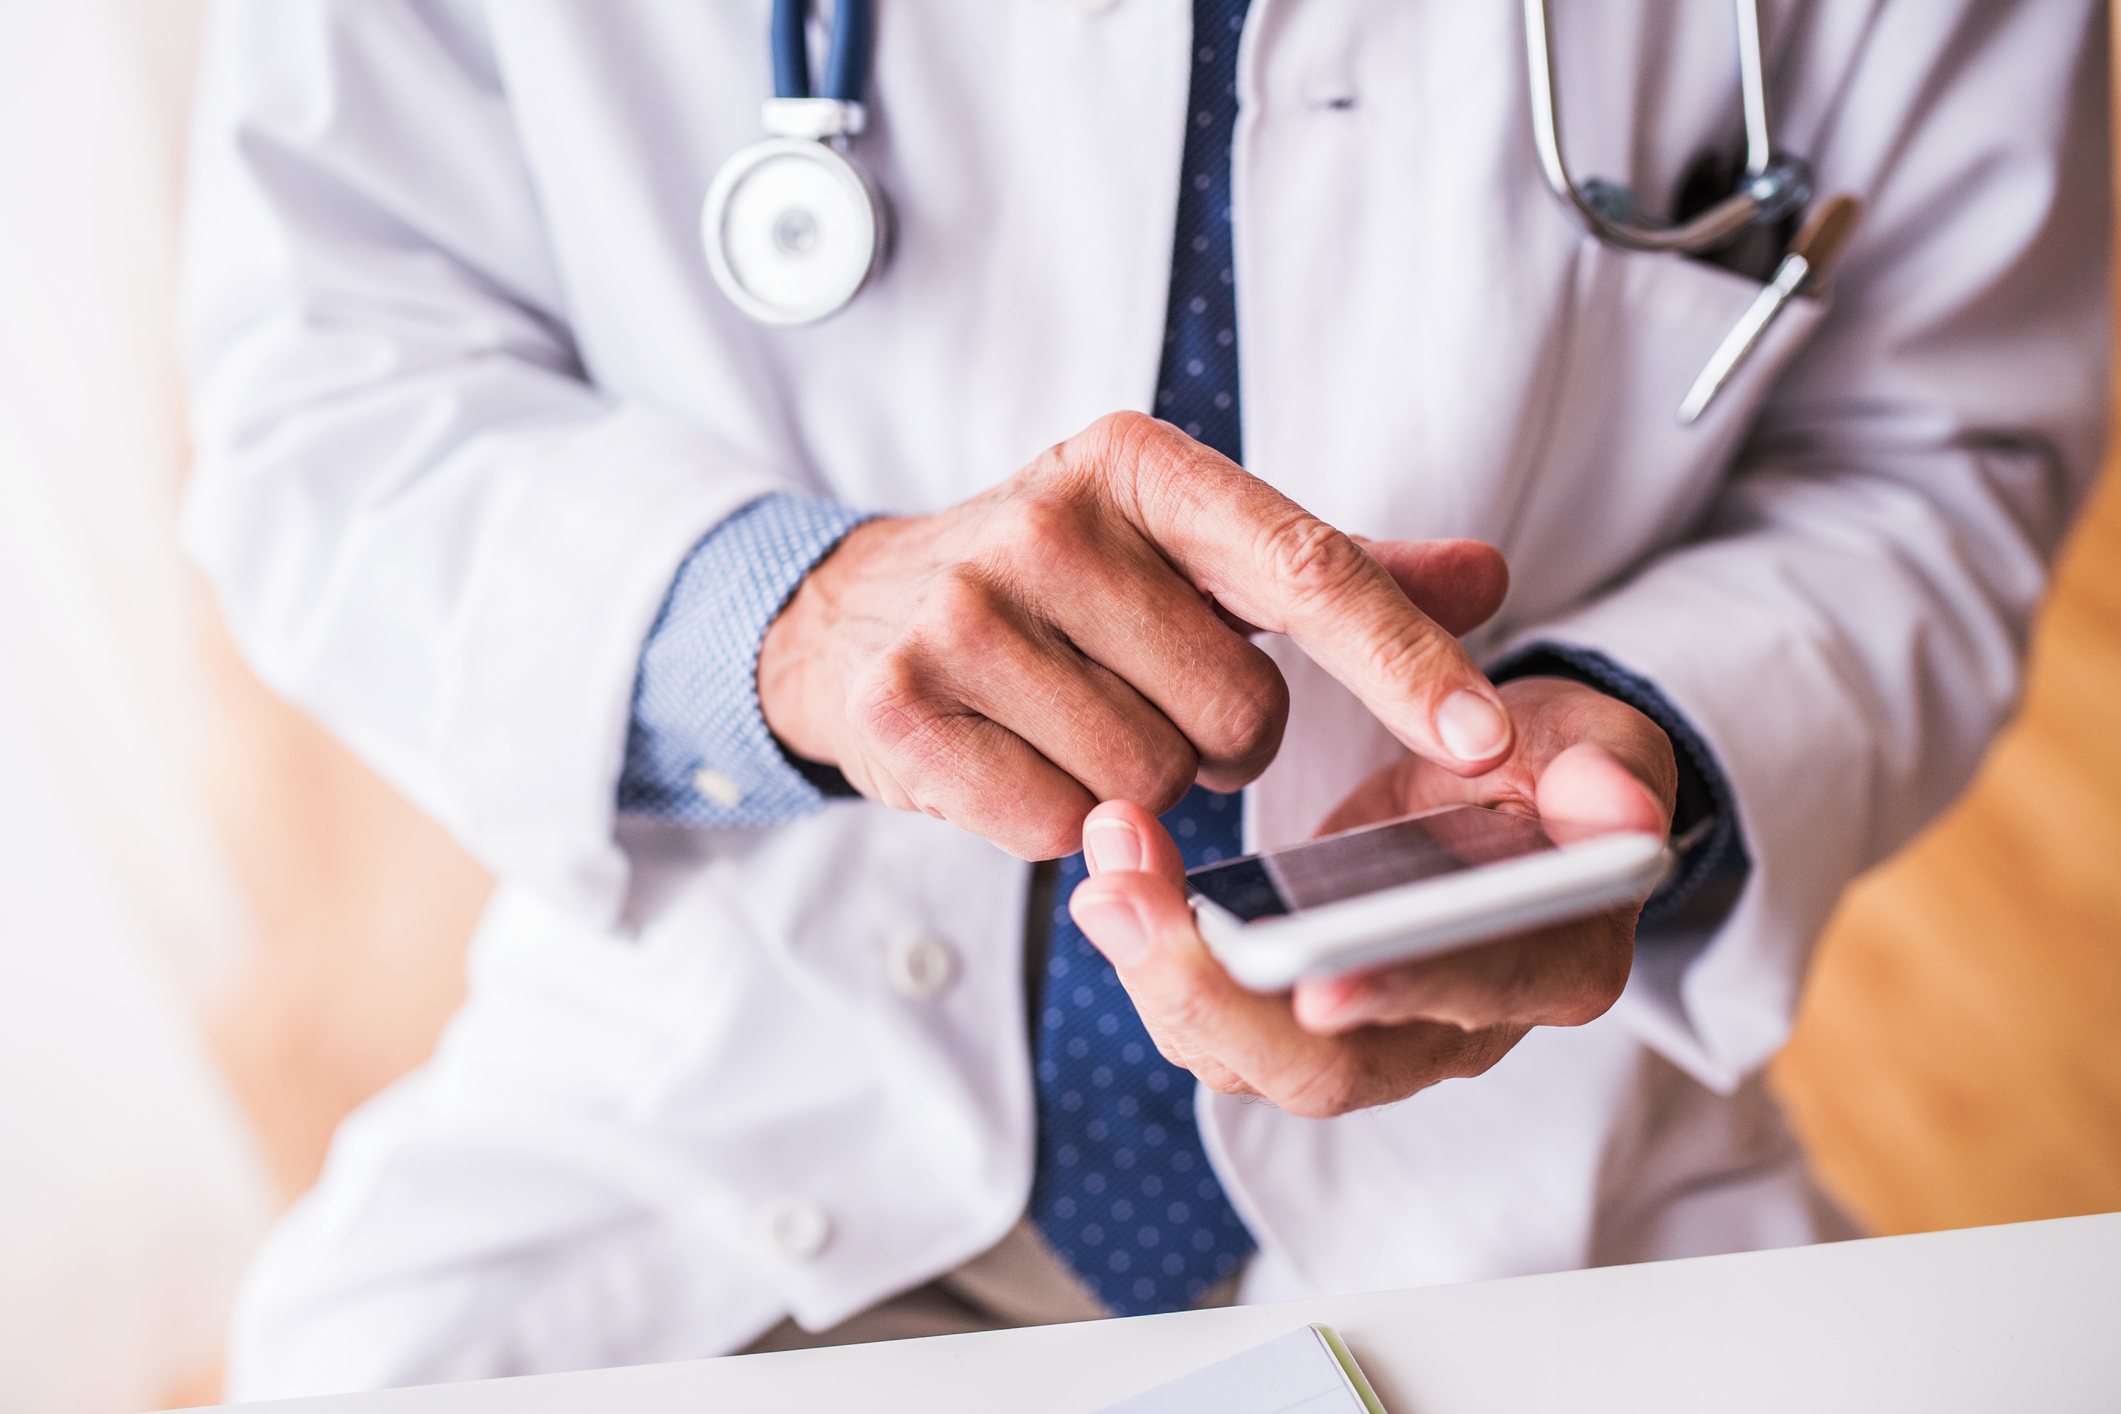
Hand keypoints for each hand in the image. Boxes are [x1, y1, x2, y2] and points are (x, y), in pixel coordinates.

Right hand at [758, 411, 1515, 858]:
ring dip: (1140, 787)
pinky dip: (1059, 821)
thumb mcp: (1189, 554)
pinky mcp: (904, 706)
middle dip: (1220, 740)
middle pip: (1238, 712)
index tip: (1490, 735)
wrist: (859, 615)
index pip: (1308, 568)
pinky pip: (1058, 825)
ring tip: (1078, 722)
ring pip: (1150, 783)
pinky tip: (1017, 759)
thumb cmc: (1058, 590)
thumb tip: (1486, 577)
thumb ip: (1335, 571)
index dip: (1405, 660)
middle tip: (1148, 696)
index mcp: (1137, 464)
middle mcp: (1047, 522)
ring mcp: (964, 614)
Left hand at [1066, 677, 1675, 1117]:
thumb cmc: (1552, 765)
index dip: (1403, 992)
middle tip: (1130, 902)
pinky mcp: (1300, 1018)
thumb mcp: (1594, 742)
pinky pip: (1216, 1025)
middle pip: (1333, 1069)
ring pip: (1253, 1060)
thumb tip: (1621, 812)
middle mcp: (1458, 1030)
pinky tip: (1112, 884)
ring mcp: (1372, 1038)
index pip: (1478, 994)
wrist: (1503, 793)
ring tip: (1105, 880)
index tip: (1320, 984)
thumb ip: (1606, 771)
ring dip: (1163, 979)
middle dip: (1220, 996)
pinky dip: (1156, 963)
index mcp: (1555, 963)